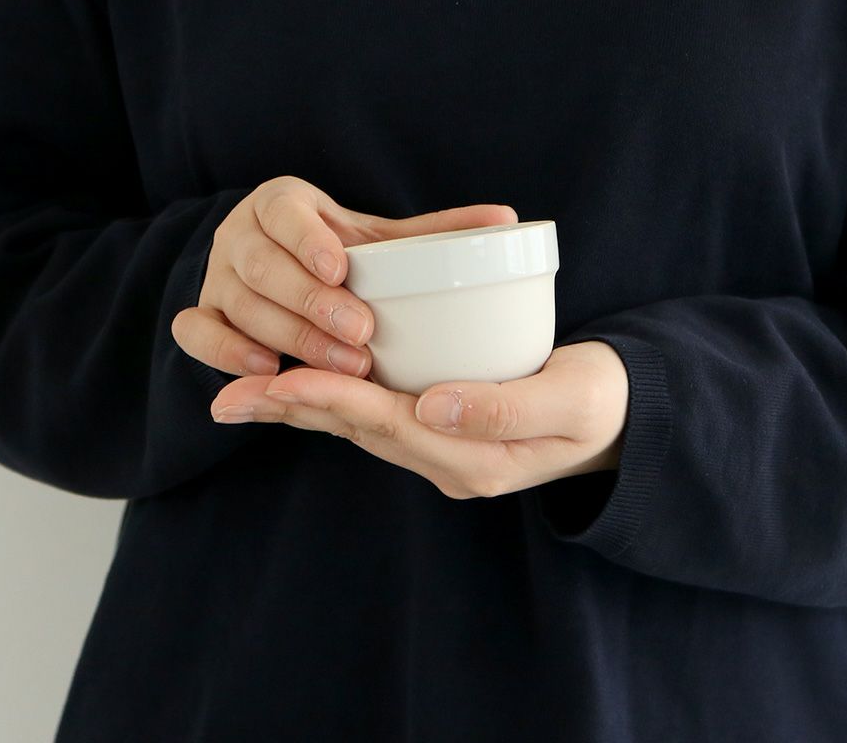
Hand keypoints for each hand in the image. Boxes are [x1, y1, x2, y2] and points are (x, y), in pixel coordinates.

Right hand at [171, 174, 516, 381]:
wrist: (285, 266)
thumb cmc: (341, 253)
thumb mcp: (380, 239)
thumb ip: (434, 233)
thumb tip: (508, 221)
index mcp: (281, 202)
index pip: (284, 211)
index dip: (308, 239)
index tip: (343, 269)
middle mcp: (239, 235)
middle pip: (261, 266)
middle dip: (309, 303)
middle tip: (361, 334)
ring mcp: (214, 277)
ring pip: (234, 303)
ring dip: (286, 337)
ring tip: (341, 364)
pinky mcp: (202, 314)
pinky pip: (195, 332)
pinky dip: (223, 352)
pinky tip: (268, 371)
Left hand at [208, 340, 629, 497]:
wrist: (619, 418)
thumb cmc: (600, 400)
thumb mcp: (571, 398)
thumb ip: (506, 405)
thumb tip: (434, 405)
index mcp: (474, 460)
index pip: (388, 425)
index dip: (330, 401)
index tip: (279, 384)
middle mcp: (446, 461)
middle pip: (358, 431)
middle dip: (293, 411)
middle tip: (228, 397)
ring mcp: (441, 449)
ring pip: (359, 426)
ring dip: (301, 409)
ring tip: (242, 394)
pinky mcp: (440, 429)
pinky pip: (377, 416)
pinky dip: (333, 401)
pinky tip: (301, 386)